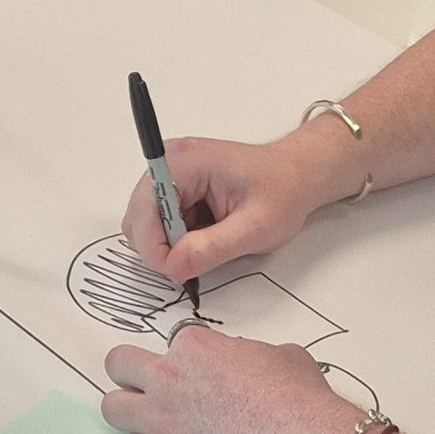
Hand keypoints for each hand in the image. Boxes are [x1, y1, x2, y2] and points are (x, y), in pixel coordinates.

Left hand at [102, 326, 362, 433]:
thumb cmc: (300, 397)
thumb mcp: (279, 354)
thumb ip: (248, 354)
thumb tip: (249, 365)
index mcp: (193, 345)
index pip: (171, 342)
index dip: (185, 358)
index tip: (200, 373)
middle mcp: (168, 376)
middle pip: (119, 364)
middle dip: (130, 373)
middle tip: (151, 388)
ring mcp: (163, 418)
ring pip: (113, 408)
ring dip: (129, 411)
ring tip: (149, 421)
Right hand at [120, 130, 334, 283]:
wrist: (296, 176)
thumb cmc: (281, 193)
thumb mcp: (255, 228)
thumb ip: (212, 248)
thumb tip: (172, 267)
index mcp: (184, 162)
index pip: (145, 208)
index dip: (155, 246)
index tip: (180, 273)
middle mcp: (168, 160)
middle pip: (138, 215)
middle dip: (160, 247)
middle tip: (195, 264)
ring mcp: (169, 171)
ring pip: (146, 221)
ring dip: (169, 243)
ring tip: (206, 246)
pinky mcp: (175, 184)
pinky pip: (159, 220)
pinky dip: (176, 237)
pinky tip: (204, 236)